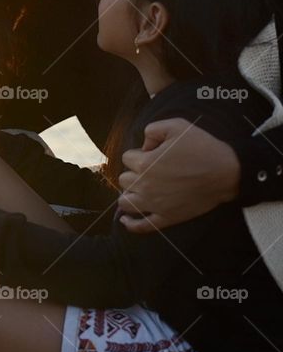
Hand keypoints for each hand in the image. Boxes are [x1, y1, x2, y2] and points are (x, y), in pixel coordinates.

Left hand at [117, 118, 240, 232]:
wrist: (227, 172)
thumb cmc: (202, 148)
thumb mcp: (176, 125)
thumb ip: (152, 130)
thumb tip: (143, 145)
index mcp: (144, 163)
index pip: (127, 157)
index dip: (139, 153)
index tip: (153, 154)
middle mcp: (145, 185)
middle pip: (124, 179)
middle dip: (134, 172)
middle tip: (152, 170)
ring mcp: (155, 204)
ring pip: (125, 202)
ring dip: (130, 194)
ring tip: (139, 190)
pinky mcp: (167, 218)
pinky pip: (141, 226)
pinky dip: (131, 224)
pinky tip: (126, 219)